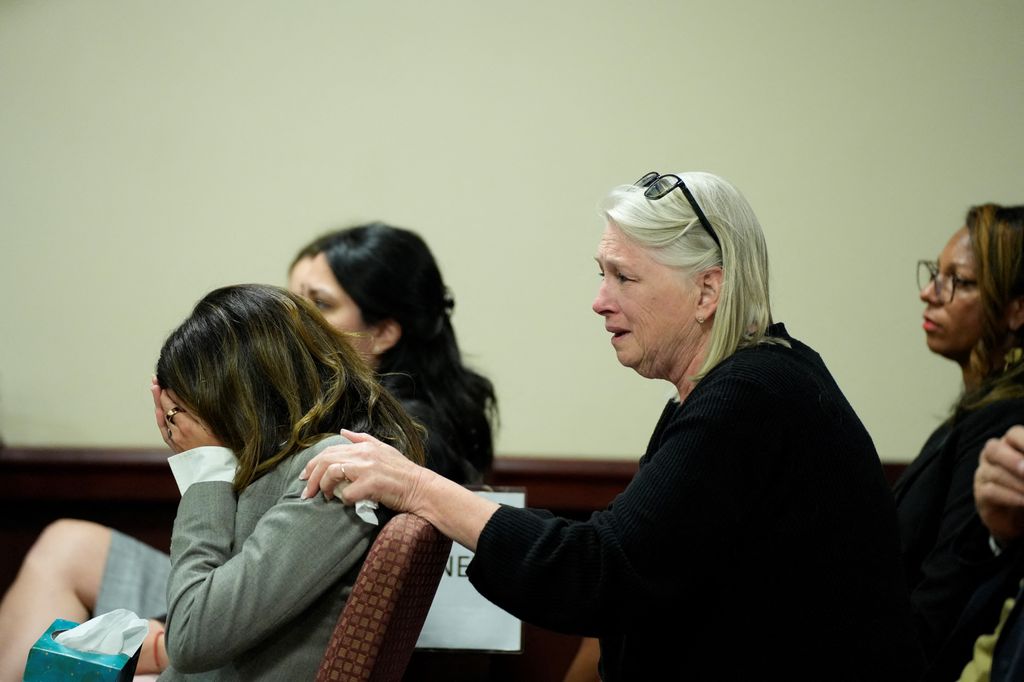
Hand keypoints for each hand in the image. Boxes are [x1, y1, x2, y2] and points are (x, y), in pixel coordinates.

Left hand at [151, 378, 221, 453]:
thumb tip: (188, 397)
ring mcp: (176, 440)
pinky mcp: (177, 448)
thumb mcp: (216, 427)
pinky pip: (164, 430)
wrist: (216, 474)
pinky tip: (159, 412)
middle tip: (156, 378)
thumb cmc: (223, 449)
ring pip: (163, 418)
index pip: (175, 403)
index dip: (170, 390)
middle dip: (161, 393)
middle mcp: (179, 432)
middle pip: (166, 408)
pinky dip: (160, 419)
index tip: (169, 380)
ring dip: (158, 403)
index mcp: (188, 425)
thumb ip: (201, 412)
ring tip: (155, 389)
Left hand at [299, 430, 430, 511]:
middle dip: (311, 476)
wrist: (422, 489)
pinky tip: (348, 503)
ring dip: (324, 487)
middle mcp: (364, 454)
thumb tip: (343, 431)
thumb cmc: (403, 473)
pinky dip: (344, 500)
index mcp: (365, 446)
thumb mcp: (384, 449)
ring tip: (324, 497)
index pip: (330, 450)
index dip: (313, 463)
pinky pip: (347, 494)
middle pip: (326, 460)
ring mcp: (368, 468)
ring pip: (332, 473)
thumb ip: (362, 439)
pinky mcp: (372, 484)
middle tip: (307, 492)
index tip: (305, 476)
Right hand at [974, 425, 1023, 544]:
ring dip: (1018, 483)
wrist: (1017, 514)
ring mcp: (983, 475)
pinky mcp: (980, 495)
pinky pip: (990, 491)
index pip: (1014, 434)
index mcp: (1009, 445)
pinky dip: (1009, 496)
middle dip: (1013, 460)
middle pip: (993, 449)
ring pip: (994, 473)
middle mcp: (992, 456)